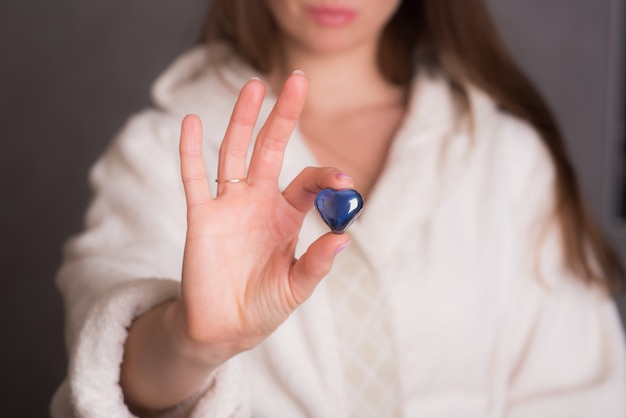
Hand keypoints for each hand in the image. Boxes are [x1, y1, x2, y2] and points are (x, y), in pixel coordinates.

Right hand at [177, 72, 351, 358]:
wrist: (223, 328)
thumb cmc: (263, 306)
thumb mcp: (295, 288)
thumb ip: (317, 265)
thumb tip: (345, 239)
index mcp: (287, 216)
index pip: (309, 182)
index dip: (327, 177)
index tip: (345, 182)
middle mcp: (259, 202)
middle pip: (271, 148)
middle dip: (283, 116)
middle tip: (298, 80)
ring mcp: (229, 206)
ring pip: (234, 152)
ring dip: (242, 119)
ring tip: (253, 84)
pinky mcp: (201, 217)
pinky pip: (193, 179)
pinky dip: (190, 151)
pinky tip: (189, 122)